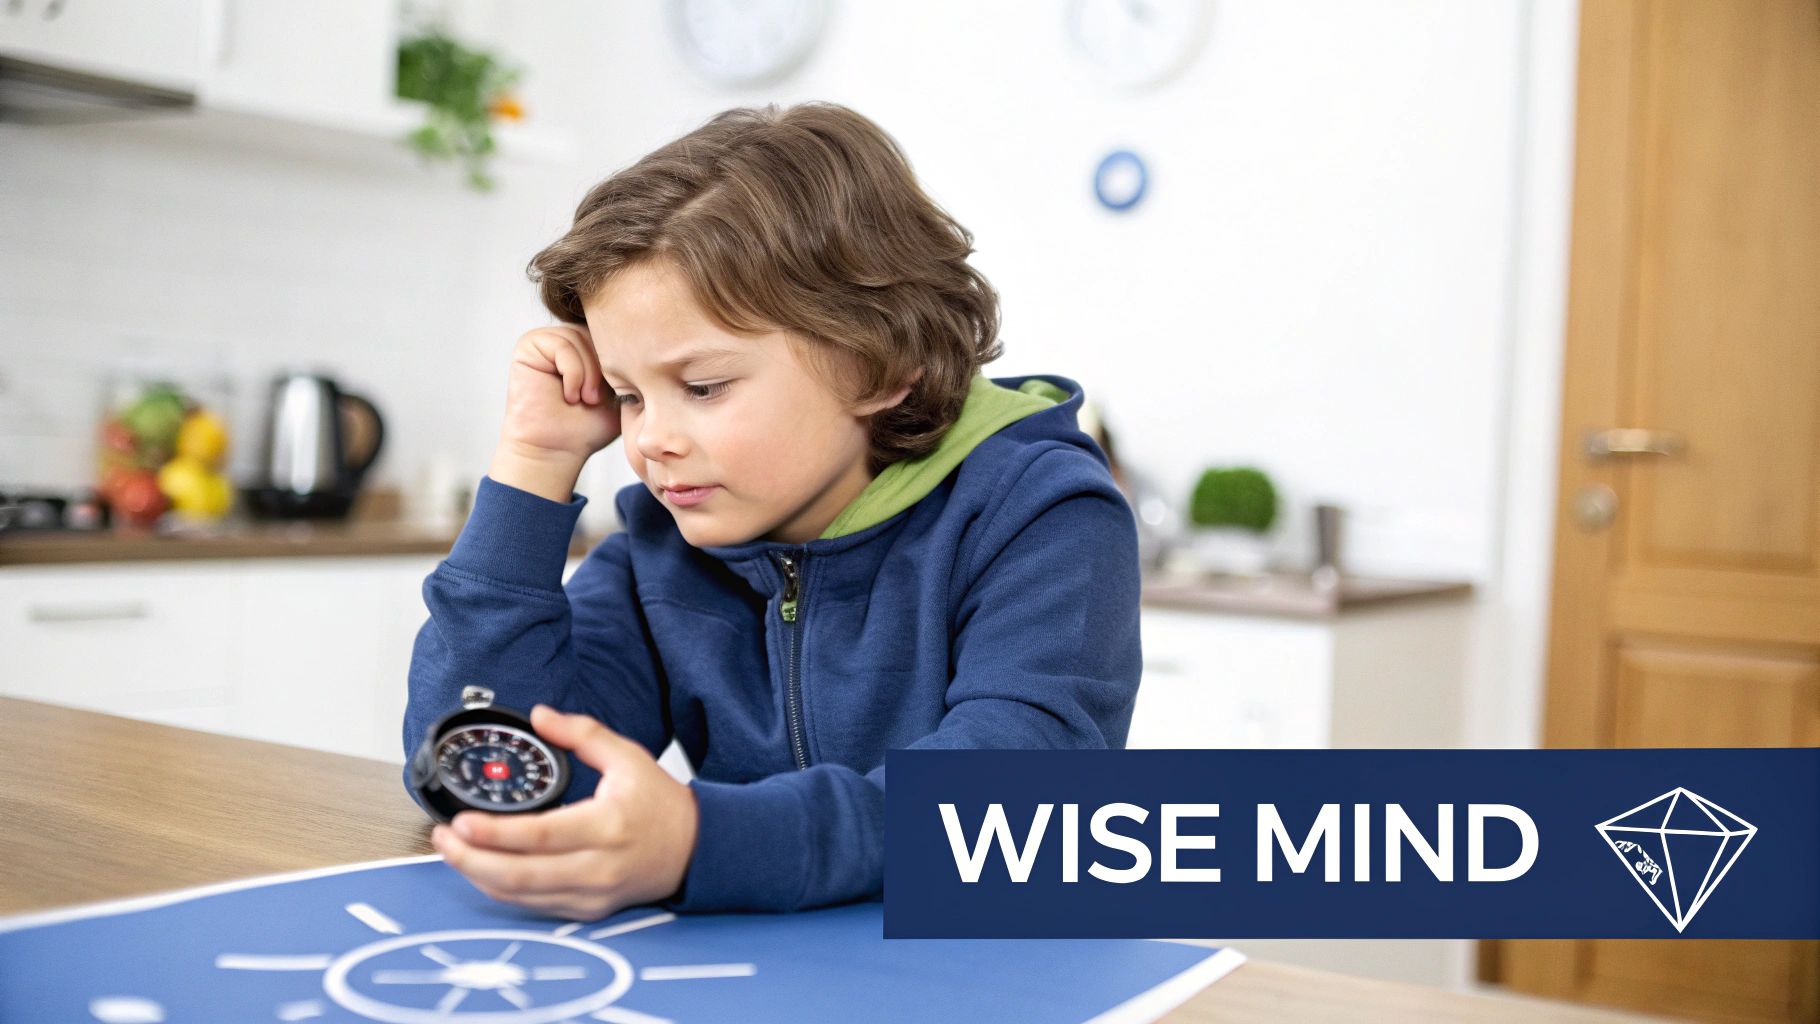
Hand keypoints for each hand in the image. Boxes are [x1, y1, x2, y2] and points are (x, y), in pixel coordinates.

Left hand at [430, 706, 698, 920]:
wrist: (694, 849)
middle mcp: (598, 866)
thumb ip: (582, 733)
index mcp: (607, 825)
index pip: (540, 836)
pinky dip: (503, 890)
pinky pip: (534, 906)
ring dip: (479, 876)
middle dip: (471, 860)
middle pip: (520, 875)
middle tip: (442, 838)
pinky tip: (483, 869)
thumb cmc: (661, 804)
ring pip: (521, 896)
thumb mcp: (628, 756)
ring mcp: (591, 893)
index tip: (461, 822)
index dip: (494, 833)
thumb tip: (540, 715)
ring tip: (453, 851)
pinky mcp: (588, 909)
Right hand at [490, 325, 620, 501]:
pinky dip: (573, 374)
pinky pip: (562, 346)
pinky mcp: (529, 345)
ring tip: (586, 400)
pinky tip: (570, 397)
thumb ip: (635, 365)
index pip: (617, 333)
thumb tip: (654, 343)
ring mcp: (548, 338)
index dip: (624, 361)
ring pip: (582, 337)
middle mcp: (570, 336)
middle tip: (599, 399)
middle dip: (606, 367)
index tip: (619, 391)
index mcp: (591, 343)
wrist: (558, 450)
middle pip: (600, 331)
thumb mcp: (623, 392)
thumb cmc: (589, 427)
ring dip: (590, 374)